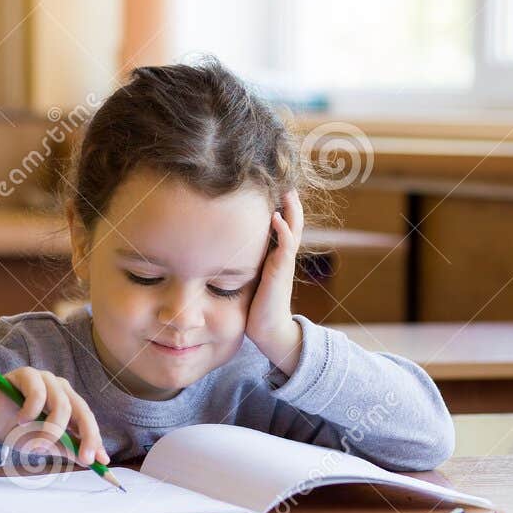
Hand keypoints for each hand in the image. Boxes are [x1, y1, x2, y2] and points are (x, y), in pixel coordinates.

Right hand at [0, 368, 109, 465]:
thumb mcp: (43, 444)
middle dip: (87, 436)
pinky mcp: (27, 374)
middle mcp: (61, 390)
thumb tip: (91, 459)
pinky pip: (37, 393)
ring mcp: (45, 380)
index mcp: (69, 404)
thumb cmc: (17, 430)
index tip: (100, 462)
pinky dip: (31, 412)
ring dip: (51, 430)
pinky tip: (21, 421)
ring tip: (36, 444)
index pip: (87, 420)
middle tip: (83, 458)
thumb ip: (66, 447)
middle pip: (82, 411)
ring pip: (61, 405)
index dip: (95, 440)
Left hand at [245, 190, 304, 375]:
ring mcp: (284, 263)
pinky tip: (276, 218)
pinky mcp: (281, 272)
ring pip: (293, 229)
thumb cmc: (254, 306)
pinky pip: (286, 247)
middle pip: (292, 221)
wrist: (268, 330)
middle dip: (289, 203)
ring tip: (287, 192)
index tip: (269, 189)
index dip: (279, 207)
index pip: (281, 225)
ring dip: (291, 210)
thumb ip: (242, 262)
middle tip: (285, 182)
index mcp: (275, 255)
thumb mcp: (247, 277)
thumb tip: (219, 249)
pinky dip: (283, 231)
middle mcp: (282, 256)